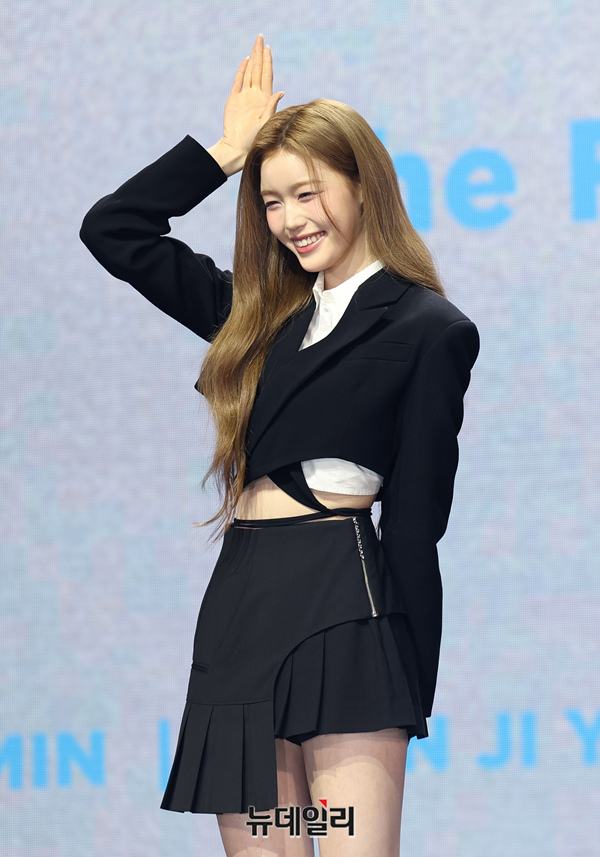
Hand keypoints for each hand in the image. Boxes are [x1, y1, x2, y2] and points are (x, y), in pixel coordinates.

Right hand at [213, 35, 285, 172]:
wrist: (237, 147)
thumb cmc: (255, 139)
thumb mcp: (266, 121)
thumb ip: (272, 106)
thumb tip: (281, 91)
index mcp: (264, 99)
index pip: (267, 75)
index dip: (268, 61)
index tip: (269, 48)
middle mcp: (255, 95)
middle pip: (258, 69)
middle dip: (260, 53)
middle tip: (260, 37)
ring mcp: (244, 97)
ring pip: (249, 72)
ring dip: (252, 58)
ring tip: (255, 44)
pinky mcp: (234, 100)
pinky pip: (238, 81)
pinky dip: (241, 71)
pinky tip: (245, 61)